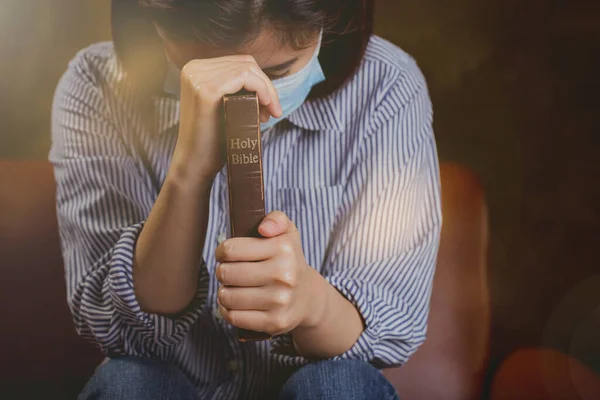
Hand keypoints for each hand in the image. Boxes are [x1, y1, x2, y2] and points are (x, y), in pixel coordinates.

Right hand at [172, 55, 281, 181]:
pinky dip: (262, 89)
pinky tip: (266, 106)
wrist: (196, 164)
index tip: (269, 107)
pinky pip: (245, 76)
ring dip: (266, 91)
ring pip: (248, 68)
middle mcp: (193, 68)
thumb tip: (265, 81)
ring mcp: (198, 77)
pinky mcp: (206, 90)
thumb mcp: (223, 105)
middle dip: (266, 86)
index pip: (238, 63)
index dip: (260, 82)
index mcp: (195, 69)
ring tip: (269, 115)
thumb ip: (235, 88)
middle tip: (273, 112)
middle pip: (245, 63)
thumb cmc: (213, 139)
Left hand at [215, 211, 325, 335]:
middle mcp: (284, 275)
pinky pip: (234, 316)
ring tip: (233, 287)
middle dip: (223, 272)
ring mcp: (280, 301)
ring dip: (224, 291)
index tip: (226, 254)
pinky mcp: (274, 322)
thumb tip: (263, 228)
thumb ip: (276, 219)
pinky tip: (235, 303)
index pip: (231, 249)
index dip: (222, 251)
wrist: (308, 297)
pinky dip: (228, 310)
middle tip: (230, 272)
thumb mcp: (287, 233)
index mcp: (283, 249)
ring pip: (227, 296)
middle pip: (226, 273)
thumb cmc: (288, 260)